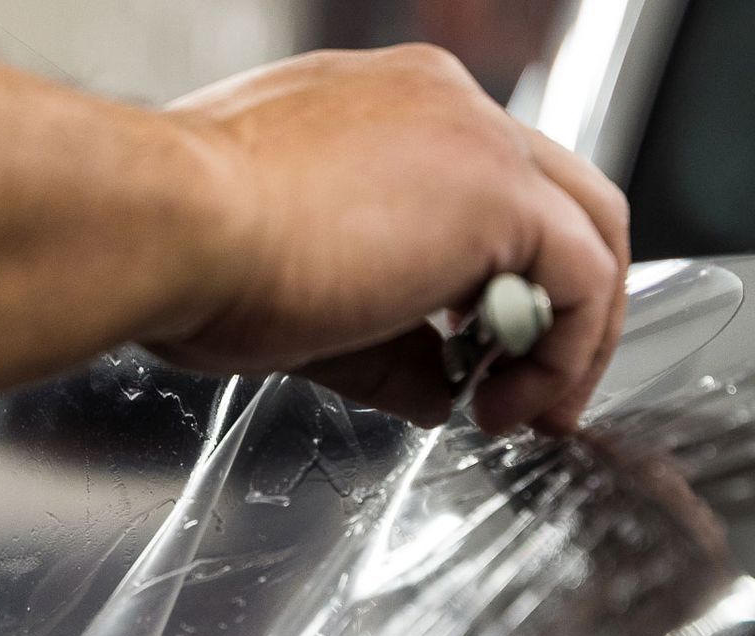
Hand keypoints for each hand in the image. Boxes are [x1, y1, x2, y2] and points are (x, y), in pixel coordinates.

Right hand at [157, 45, 630, 436]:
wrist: (166, 225)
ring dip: (571, 337)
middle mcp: (441, 105)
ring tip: (521, 411)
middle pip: (562, 200)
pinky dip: (565, 352)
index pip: (487, 188)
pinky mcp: (499, 192)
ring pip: (588, 231)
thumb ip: (392, 343)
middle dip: (561, 309)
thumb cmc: (192, 251)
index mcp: (387, 111)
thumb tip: (438, 393)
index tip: (480, 358)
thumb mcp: (308, 306)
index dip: (500, 284)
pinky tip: (508, 403)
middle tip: (531, 390)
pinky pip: (585, 278)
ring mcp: (476, 138)